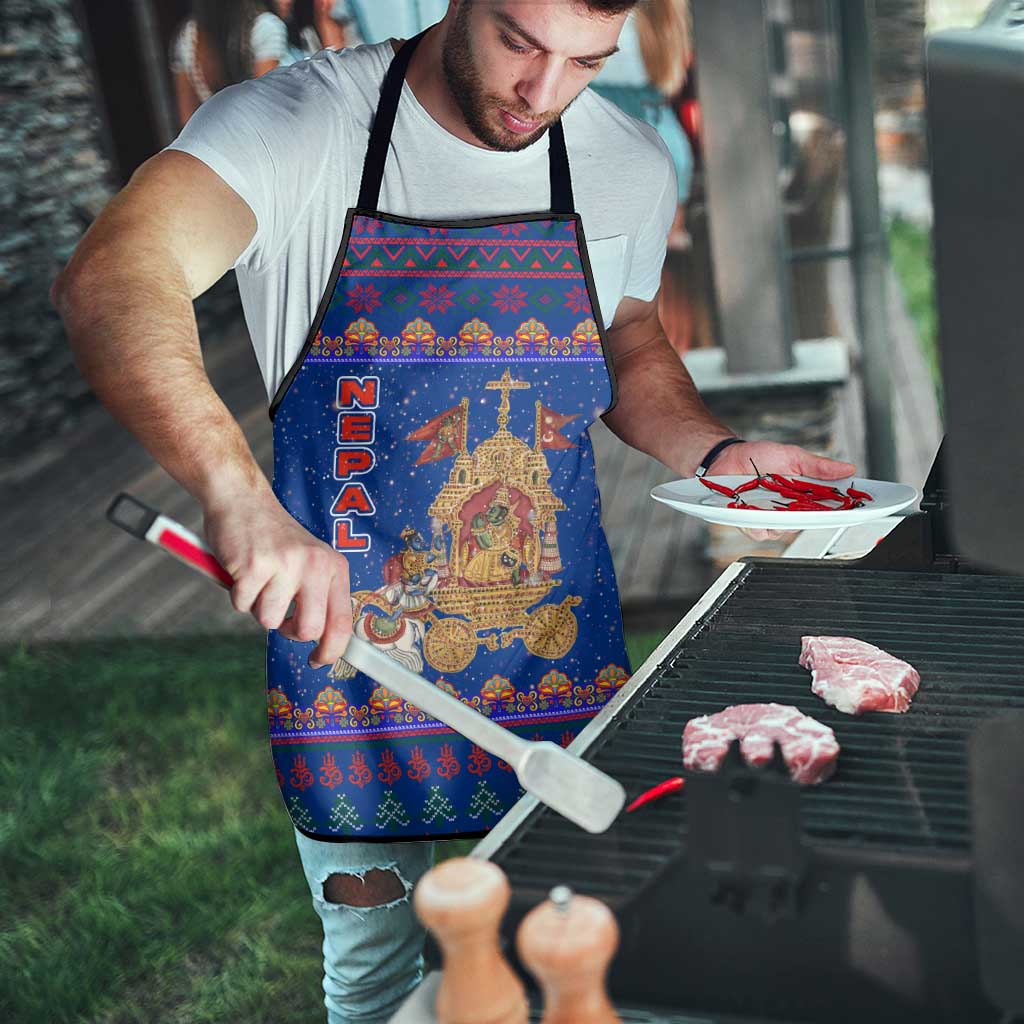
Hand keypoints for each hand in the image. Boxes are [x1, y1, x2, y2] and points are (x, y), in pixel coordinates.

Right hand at [203, 488, 352, 668]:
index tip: (318, 661)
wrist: (242, 500)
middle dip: (289, 631)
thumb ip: (319, 596)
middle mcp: (315, 565)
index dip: (331, 650)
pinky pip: (242, 605)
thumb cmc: (275, 539)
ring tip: (259, 579)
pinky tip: (243, 570)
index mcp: (334, 567)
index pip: (342, 621)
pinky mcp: (254, 566)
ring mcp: (285, 564)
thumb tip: (323, 643)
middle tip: (280, 614)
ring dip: (258, 607)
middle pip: (308, 630)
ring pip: (269, 620)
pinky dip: (238, 595)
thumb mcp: (310, 561)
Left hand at [709, 440, 856, 541]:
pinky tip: (755, 512)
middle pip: (809, 523)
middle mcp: (789, 510)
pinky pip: (760, 531)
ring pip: (784, 530)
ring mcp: (770, 518)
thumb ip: (818, 466)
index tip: (858, 508)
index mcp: (803, 495)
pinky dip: (758, 523)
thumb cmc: (758, 457)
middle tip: (813, 506)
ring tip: (775, 504)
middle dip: (813, 517)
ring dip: (781, 519)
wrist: (726, 457)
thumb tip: (848, 468)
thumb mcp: (792, 456)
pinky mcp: (750, 523)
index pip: (829, 507)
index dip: (844, 510)